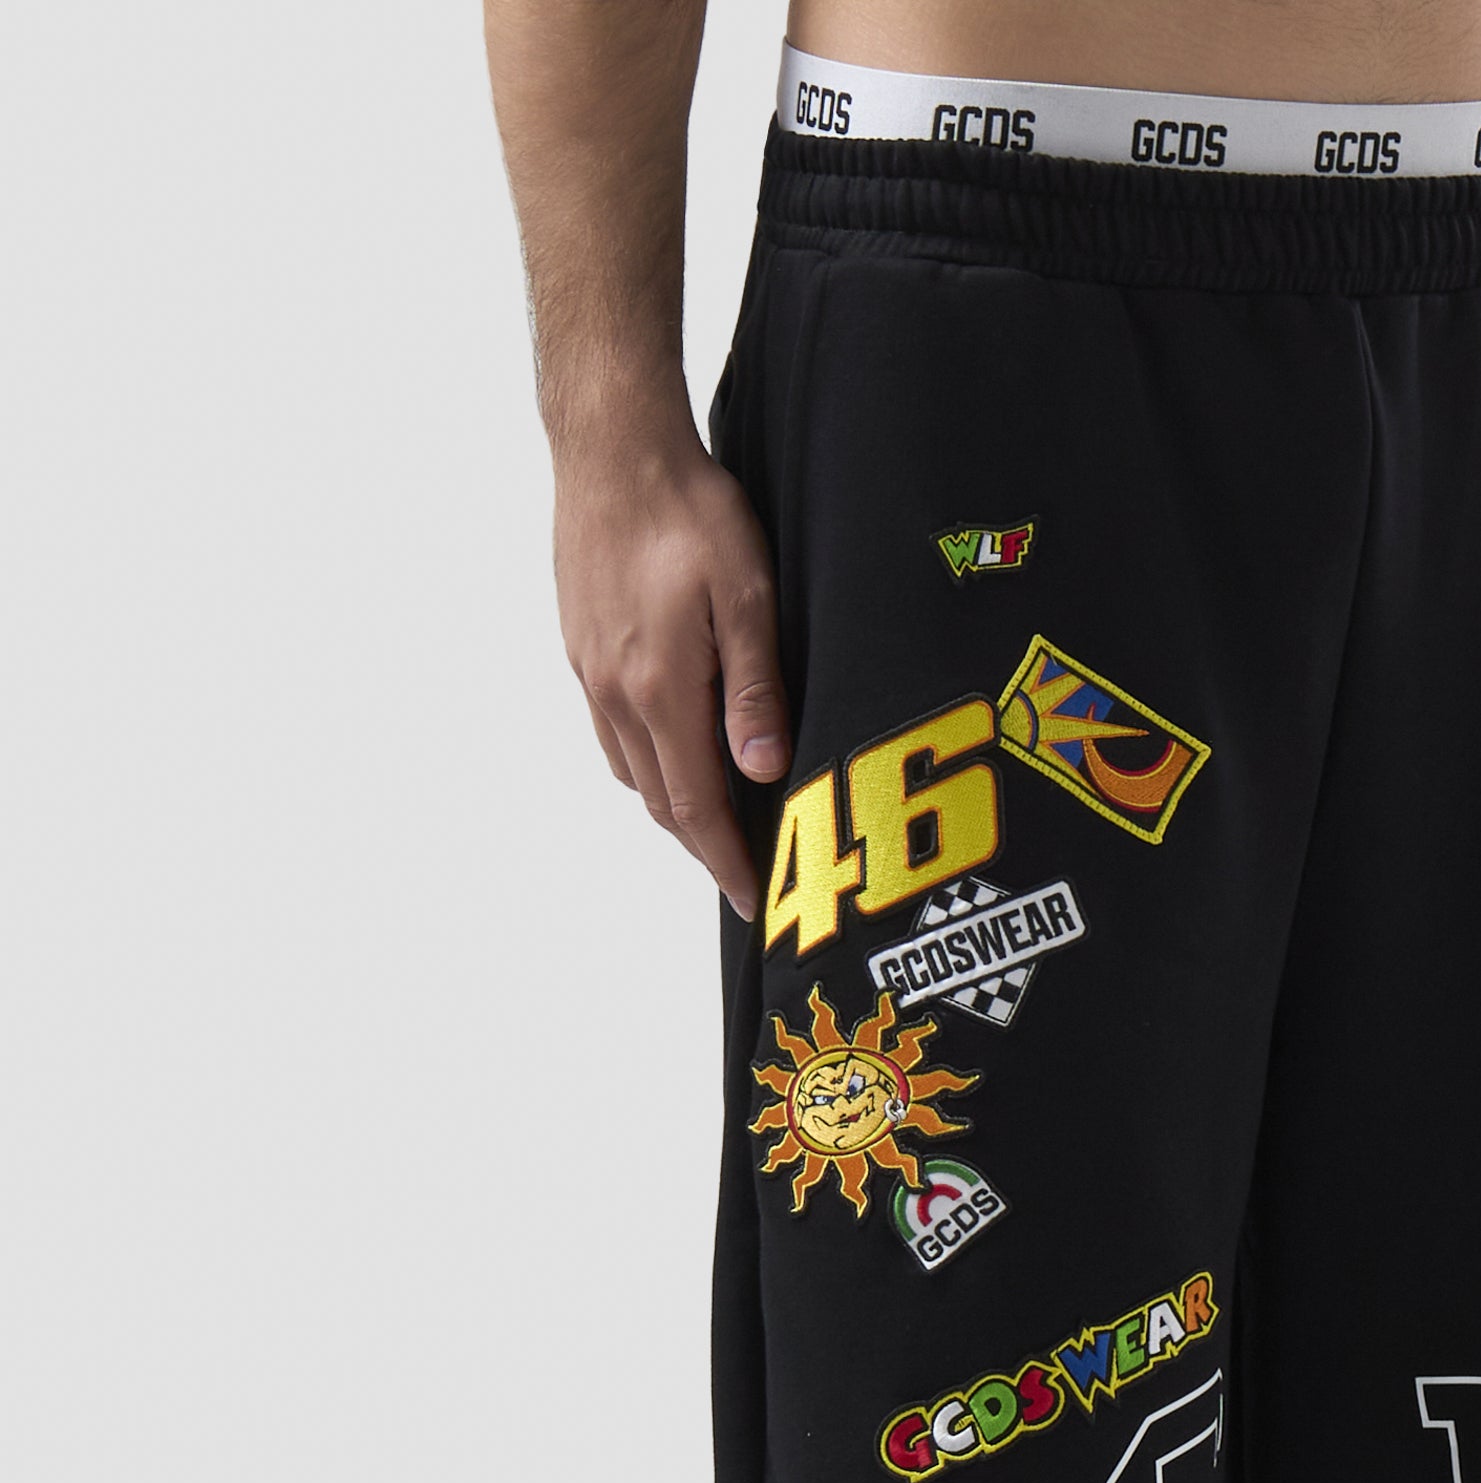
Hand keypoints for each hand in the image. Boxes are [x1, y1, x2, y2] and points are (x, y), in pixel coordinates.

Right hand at [553, 423, 788, 915]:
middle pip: (662, 802)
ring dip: (673, 808)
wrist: (612, 444)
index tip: (752, 902)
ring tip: (715, 827)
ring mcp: (591, 672)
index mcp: (659, 692)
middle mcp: (615, 694)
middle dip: (703, 848)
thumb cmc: (689, 509)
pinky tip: (674, 754)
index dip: (726, 863)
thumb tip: (762, 771)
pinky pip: (613, 732)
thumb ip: (754, 690)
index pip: (696, 808)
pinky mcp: (581, 647)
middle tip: (744, 875)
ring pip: (632, 772)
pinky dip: (647, 763)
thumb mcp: (748, 596)